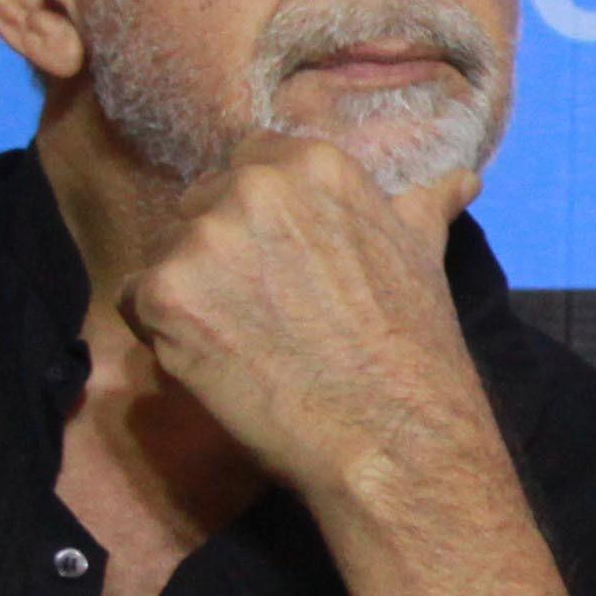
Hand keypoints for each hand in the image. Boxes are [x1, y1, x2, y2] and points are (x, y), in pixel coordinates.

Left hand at [118, 130, 479, 503]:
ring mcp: (204, 237)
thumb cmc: (411, 346)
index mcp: (312, 163)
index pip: (248, 165)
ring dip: (190, 293)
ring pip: (166, 253)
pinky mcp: (164, 292)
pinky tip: (215, 362)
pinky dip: (161, 334)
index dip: (258, 220)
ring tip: (243, 342)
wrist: (390, 431)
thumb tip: (460, 179)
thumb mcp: (423, 253)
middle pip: (198, 205)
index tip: (281, 266)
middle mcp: (252, 185)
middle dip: (219, 253)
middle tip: (262, 312)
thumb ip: (423, 205)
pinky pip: (134, 302)